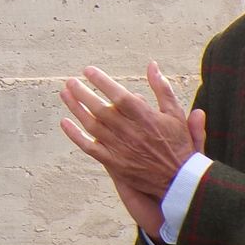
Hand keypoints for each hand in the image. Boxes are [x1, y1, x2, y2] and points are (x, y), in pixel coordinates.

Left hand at [60, 62, 201, 199]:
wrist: (179, 180)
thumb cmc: (178, 143)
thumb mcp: (175, 113)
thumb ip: (162, 88)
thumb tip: (152, 65)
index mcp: (145, 117)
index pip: (119, 96)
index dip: (102, 82)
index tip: (88, 71)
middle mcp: (130, 132)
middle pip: (100, 109)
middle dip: (82, 93)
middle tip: (70, 81)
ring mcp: (120, 148)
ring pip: (92, 125)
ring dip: (76, 109)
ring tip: (64, 94)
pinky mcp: (114, 163)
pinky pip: (89, 147)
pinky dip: (75, 135)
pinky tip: (64, 122)